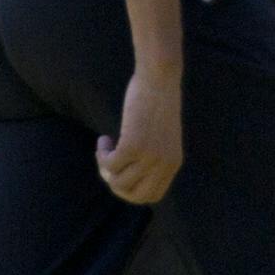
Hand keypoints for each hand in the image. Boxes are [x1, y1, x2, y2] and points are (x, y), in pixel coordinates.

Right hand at [96, 70, 182, 201]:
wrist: (159, 78)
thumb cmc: (157, 102)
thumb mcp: (161, 135)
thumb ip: (152, 155)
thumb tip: (122, 176)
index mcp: (173, 163)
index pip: (152, 196)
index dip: (132, 191)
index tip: (122, 174)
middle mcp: (163, 164)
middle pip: (133, 195)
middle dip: (115, 185)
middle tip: (108, 165)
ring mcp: (149, 157)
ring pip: (117, 181)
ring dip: (105, 166)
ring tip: (106, 146)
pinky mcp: (133, 146)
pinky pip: (109, 164)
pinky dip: (101, 154)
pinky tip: (104, 139)